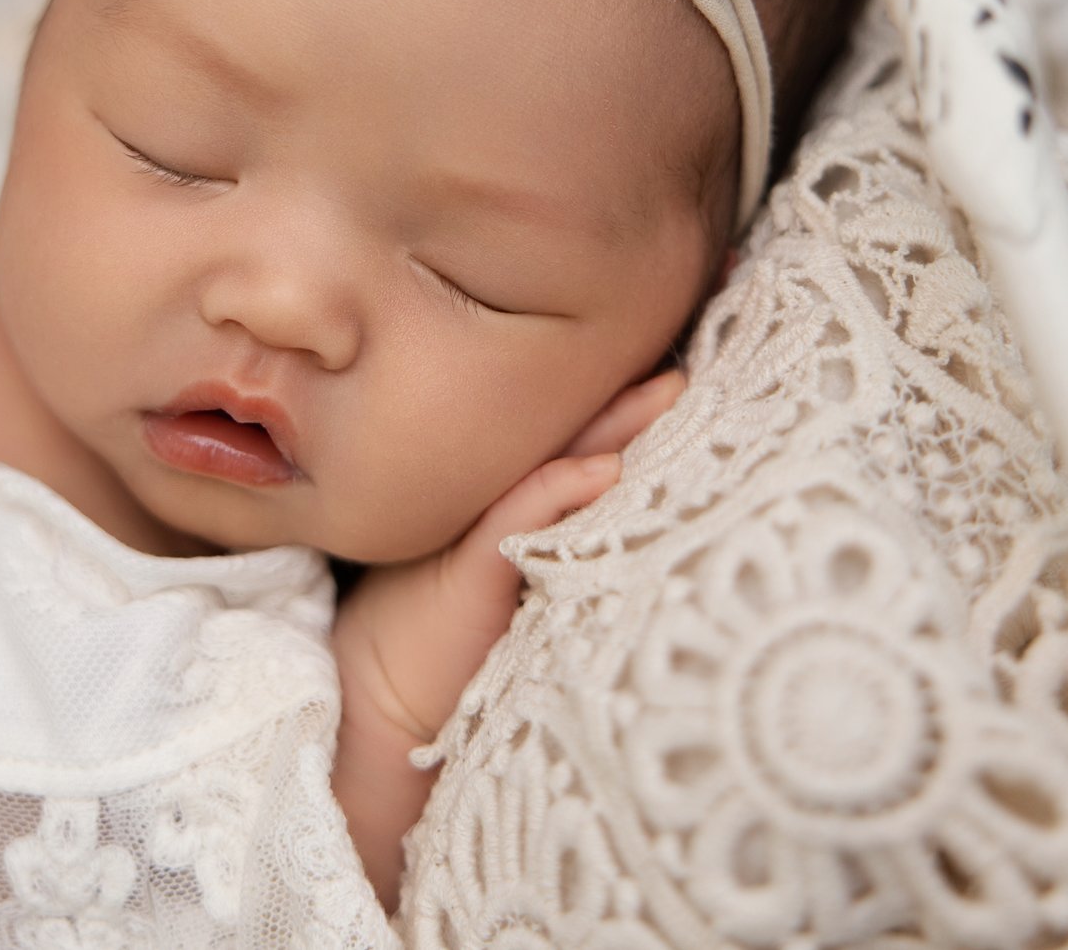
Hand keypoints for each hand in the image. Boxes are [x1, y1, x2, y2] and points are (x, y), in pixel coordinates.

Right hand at [334, 366, 687, 744]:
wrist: (383, 694)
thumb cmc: (453, 646)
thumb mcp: (523, 591)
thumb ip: (563, 548)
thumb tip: (631, 520)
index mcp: (511, 505)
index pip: (575, 446)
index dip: (623, 415)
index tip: (677, 383)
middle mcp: (499, 503)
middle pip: (576, 439)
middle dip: (631, 405)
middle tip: (684, 372)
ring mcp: (485, 524)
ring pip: (558, 459)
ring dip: (616, 426)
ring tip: (667, 391)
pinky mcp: (475, 562)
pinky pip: (524, 512)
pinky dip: (564, 486)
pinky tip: (607, 468)